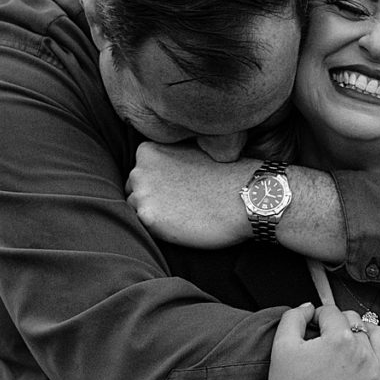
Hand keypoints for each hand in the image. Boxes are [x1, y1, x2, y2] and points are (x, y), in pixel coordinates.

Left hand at [127, 142, 253, 246]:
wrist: (246, 195)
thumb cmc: (226, 175)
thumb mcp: (191, 154)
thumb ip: (168, 160)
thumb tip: (160, 175)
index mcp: (148, 150)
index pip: (139, 172)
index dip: (158, 183)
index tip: (177, 188)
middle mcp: (139, 170)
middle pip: (134, 190)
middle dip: (153, 198)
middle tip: (182, 203)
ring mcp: (141, 193)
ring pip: (137, 210)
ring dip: (156, 214)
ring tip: (184, 213)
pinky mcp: (148, 217)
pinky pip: (145, 228)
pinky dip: (161, 229)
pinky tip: (183, 223)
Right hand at [268, 303, 379, 379]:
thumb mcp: (281, 346)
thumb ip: (294, 318)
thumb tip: (310, 307)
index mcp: (339, 338)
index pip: (331, 312)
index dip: (318, 316)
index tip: (310, 327)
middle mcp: (362, 352)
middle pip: (355, 322)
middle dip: (340, 323)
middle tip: (326, 336)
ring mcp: (376, 372)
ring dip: (368, 330)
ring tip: (355, 334)